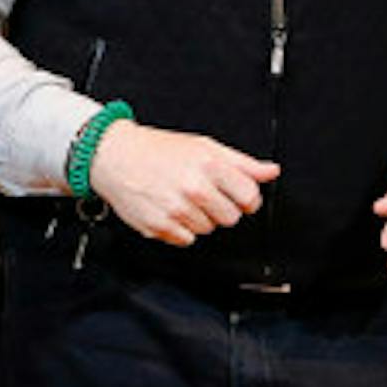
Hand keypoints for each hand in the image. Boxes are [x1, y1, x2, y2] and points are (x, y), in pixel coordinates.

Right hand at [88, 120, 278, 246]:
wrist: (116, 157)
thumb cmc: (159, 150)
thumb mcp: (206, 147)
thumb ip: (242, 163)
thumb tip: (271, 172)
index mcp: (209, 166)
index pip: (250, 198)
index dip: (247, 198)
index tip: (238, 195)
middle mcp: (194, 189)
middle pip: (231, 218)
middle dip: (223, 208)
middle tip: (205, 193)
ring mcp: (176, 210)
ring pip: (208, 230)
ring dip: (200, 217)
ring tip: (183, 198)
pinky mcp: (159, 227)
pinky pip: (186, 239)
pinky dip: (181, 228)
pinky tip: (170, 209)